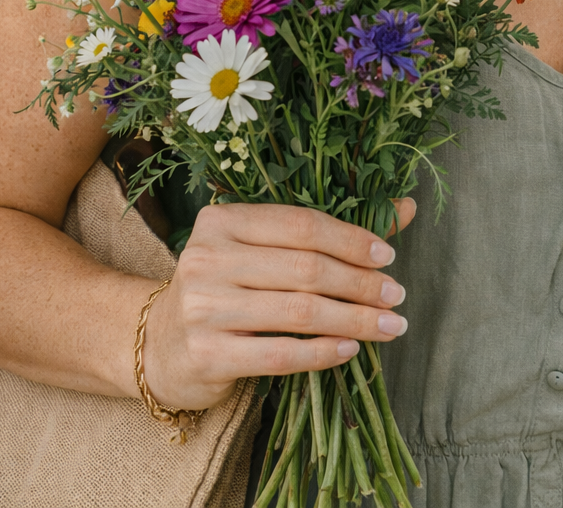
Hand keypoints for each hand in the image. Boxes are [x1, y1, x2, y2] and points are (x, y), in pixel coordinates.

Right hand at [140, 199, 416, 411]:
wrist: (158, 345)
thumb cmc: (224, 288)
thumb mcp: (262, 251)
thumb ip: (325, 233)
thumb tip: (404, 208)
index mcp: (222, 220)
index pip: (301, 224)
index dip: (351, 239)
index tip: (388, 256)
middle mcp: (207, 258)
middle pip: (305, 269)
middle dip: (360, 283)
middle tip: (397, 295)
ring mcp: (203, 308)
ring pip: (299, 313)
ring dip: (353, 320)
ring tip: (389, 326)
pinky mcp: (207, 355)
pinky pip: (280, 355)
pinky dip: (323, 353)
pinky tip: (351, 350)